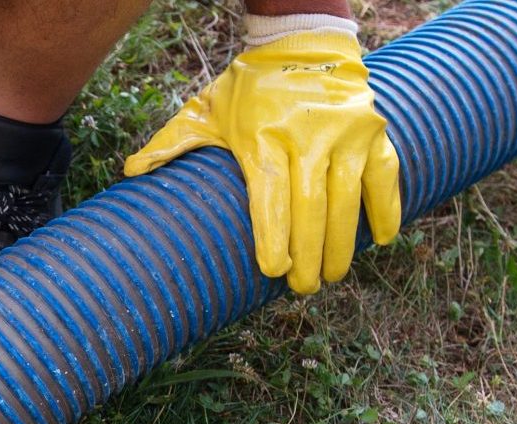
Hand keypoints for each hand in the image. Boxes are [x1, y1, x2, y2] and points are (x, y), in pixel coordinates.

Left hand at [124, 24, 400, 292]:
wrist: (301, 42)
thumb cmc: (249, 88)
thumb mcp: (208, 109)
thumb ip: (173, 142)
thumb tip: (130, 171)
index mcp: (263, 136)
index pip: (270, 193)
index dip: (274, 234)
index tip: (274, 269)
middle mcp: (309, 134)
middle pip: (311, 206)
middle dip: (309, 253)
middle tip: (303, 288)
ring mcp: (346, 132)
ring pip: (348, 199)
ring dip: (343, 243)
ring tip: (333, 275)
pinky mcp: (373, 131)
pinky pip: (385, 176)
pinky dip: (386, 209)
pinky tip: (381, 239)